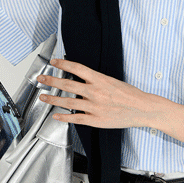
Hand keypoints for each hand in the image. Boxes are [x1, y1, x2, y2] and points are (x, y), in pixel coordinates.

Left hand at [37, 58, 154, 128]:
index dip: (63, 64)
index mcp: (100, 79)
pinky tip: (56, 115)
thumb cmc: (130, 94)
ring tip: (43, 96)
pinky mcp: (95, 120)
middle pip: (67, 84)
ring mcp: (94, 107)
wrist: (142, 108)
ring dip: (53, 99)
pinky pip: (75, 118)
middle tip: (41, 78)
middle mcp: (95, 92)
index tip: (54, 62)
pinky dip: (63, 117)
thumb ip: (97, 80)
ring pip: (67, 102)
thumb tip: (83, 78)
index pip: (77, 68)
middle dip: (51, 80)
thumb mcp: (113, 80)